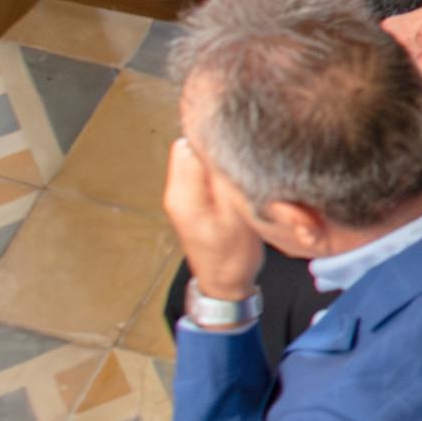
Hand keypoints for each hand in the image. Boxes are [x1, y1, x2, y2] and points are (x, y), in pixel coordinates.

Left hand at [161, 136, 266, 302]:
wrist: (223, 285)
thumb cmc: (232, 257)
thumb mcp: (237, 215)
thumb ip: (227, 177)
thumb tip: (227, 140)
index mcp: (183, 193)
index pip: (192, 143)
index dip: (217, 135)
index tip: (242, 138)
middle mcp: (176, 191)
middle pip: (192, 146)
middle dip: (218, 144)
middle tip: (245, 153)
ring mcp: (182, 196)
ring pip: (198, 158)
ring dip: (219, 158)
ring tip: (242, 167)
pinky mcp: (191, 201)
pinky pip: (202, 172)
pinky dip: (218, 170)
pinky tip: (234, 179)